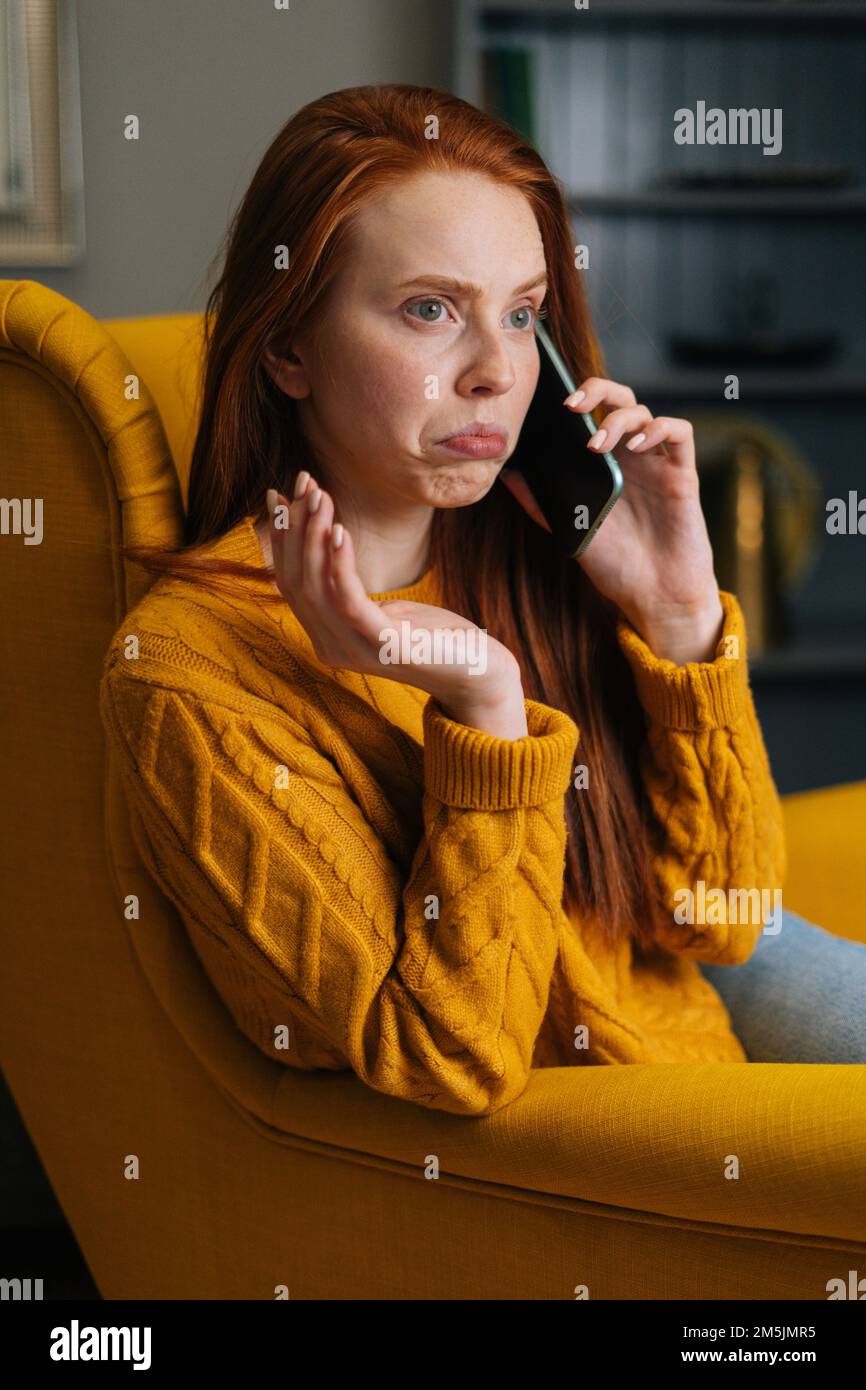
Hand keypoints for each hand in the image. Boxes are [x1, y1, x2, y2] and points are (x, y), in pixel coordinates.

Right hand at [266, 476, 527, 734]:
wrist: (476, 673)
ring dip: (315, 536)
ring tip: (321, 497)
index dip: (282, 538)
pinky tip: (340, 530)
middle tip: (304, 483)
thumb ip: (350, 588)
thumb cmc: (432, 636)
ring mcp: (355, 650)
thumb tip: (329, 539)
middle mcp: (331, 648)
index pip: (289, 583)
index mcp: (327, 638)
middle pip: (296, 582)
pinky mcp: (384, 645)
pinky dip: (340, 562)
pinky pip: (348, 600)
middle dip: (295, 528)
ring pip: (316, 587)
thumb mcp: (384, 608)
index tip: (280, 494)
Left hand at [499, 377, 724, 662]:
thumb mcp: (569, 529)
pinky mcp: (683, 475)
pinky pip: (680, 433)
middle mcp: (631, 456)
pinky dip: (658, 429)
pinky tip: (637, 445)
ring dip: (618, 419)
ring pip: (645, 413)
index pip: (592, 412)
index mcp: (604, 463)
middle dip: (597, 390)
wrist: (654, 596)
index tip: (549, 403)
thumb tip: (504, 471)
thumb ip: (540, 500)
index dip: (576, 396)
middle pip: (621, 399)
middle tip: (571, 406)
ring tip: (596, 445)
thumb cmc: (615, 563)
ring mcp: (657, 464)